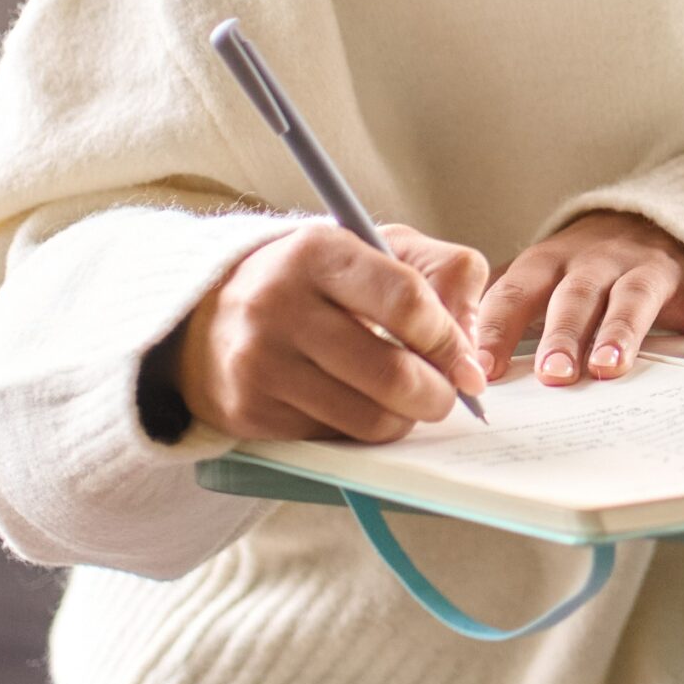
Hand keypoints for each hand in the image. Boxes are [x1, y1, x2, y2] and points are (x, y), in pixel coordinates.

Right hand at [173, 222, 489, 442]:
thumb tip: (471, 341)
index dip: (448, 340)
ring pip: (366, 417)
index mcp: (320, 252)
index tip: (467, 363)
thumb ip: (442, 273)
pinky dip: (361, 431)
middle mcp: (281, 306)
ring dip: (404, 419)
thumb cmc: (315, 278)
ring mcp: (260, 363)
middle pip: (390, 372)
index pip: (406, 301)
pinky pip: (332, 437)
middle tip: (449, 394)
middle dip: (437, 394)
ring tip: (409, 402)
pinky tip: (360, 406)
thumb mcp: (378, 246)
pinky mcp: (249, 411)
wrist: (212, 313)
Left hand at [475, 211, 683, 385]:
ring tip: (610, 365)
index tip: (481, 368)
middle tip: (552, 375)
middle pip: (579, 294)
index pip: (519, 290)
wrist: (657, 218)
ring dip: (622, 329)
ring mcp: (654, 269)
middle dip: (563, 333)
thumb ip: (504, 311)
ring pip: (637, 295)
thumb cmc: (585, 268)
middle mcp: (603, 261)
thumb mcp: (541, 277)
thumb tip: (451, 360)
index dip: (498, 327)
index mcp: (556, 261)